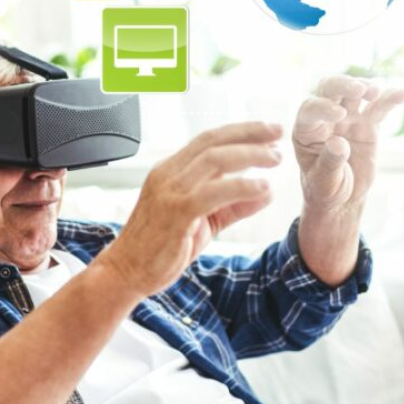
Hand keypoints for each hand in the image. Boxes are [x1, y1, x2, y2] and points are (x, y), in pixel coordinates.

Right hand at [98, 121, 282, 298]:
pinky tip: (262, 188)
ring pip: (214, 160)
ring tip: (275, 158)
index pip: (208, 140)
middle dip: (249, 134)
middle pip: (213, 142)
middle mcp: (168, 175)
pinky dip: (241, 186)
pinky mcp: (175, 212)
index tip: (268, 132)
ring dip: (249, 155)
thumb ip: (232, 206)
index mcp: (170, 171)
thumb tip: (264, 192)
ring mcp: (169, 192)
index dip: (241, 132)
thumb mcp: (202, 221)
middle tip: (277, 133)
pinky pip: (213, 192)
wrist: (126, 272)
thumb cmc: (159, 248)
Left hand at [292, 75, 403, 215]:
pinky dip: (389, 99)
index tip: (339, 114)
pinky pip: (378, 108)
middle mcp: (325, 119)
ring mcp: (347, 119)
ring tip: (375, 91)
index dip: (323, 107)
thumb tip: (338, 143)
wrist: (344, 197)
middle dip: (342, 85)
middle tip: (358, 90)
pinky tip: (401, 94)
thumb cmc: (326, 188)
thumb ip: (330, 162)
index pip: (310, 110)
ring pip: (354, 93)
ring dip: (365, 87)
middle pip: (329, 90)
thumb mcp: (324, 181)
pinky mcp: (367, 124)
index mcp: (306, 131)